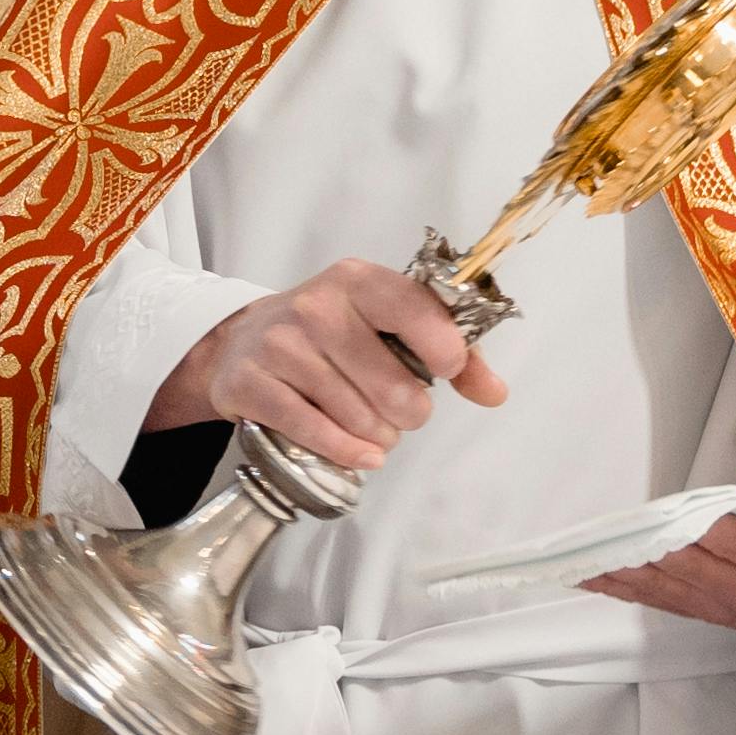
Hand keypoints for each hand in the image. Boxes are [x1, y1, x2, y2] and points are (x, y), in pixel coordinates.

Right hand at [146, 257, 504, 469]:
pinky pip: (317, 434)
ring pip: (359, 417)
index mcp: (357, 281)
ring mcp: (280, 346)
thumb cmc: (331, 334)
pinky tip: (361, 454)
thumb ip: (450, 352)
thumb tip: (494, 391)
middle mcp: (316, 307)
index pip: (414, 309)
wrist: (241, 342)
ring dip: (379, 436)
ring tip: (373, 427)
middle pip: (393, 386)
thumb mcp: (385, 324)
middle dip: (410, 413)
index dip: (445, 348)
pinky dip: (347, 452)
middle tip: (402, 412)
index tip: (448, 369)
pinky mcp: (251, 385)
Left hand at [594, 473, 735, 633]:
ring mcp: (723, 609)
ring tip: (578, 557)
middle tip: (603, 530)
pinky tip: (593, 577)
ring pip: (664, 587)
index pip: (730, 539)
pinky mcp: (706, 615)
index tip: (658, 509)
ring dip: (620, 571)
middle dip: (641, 545)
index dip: (692, 523)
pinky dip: (624, 588)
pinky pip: (659, 601)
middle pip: (686, 565)